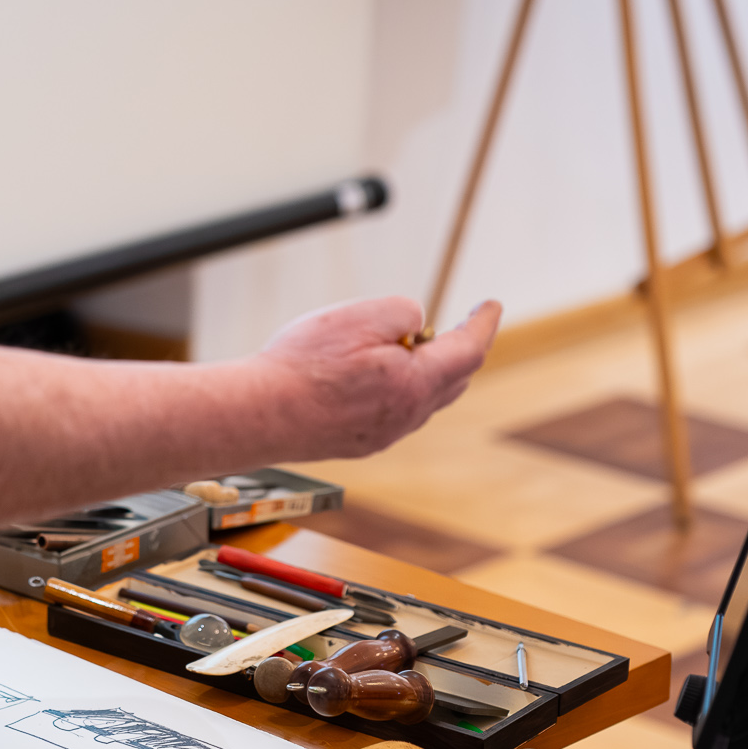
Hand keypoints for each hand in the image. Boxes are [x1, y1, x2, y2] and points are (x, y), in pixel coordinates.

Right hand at [251, 296, 500, 460]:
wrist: (257, 414)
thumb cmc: (302, 365)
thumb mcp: (360, 315)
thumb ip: (403, 312)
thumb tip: (416, 323)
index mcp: (414, 384)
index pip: (468, 351)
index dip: (482, 324)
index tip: (489, 306)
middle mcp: (405, 416)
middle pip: (451, 379)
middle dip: (458, 347)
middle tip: (456, 323)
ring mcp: (382, 433)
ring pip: (423, 398)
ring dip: (426, 370)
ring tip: (405, 345)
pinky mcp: (360, 442)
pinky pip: (396, 412)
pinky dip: (400, 388)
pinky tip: (375, 376)